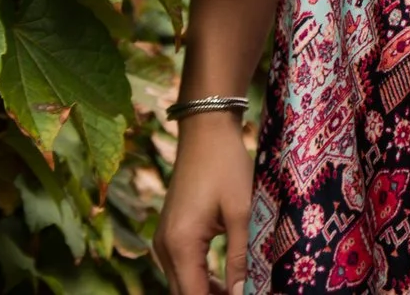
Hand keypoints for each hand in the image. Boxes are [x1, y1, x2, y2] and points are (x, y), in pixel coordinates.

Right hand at [152, 111, 253, 294]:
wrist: (205, 130)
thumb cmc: (226, 165)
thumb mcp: (242, 211)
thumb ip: (241, 256)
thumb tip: (242, 293)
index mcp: (181, 244)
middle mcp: (165, 247)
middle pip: (185, 294)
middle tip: (245, 293)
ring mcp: (164, 241)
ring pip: (182, 284)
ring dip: (207, 292)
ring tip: (240, 289)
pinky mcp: (170, 233)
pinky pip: (182, 269)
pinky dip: (200, 279)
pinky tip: (224, 281)